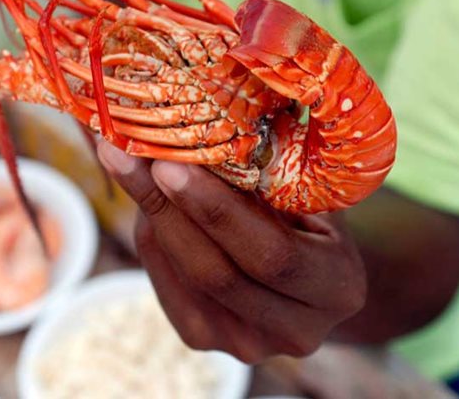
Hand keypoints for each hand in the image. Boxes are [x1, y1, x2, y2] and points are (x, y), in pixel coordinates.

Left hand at [96, 142, 367, 363]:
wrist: (314, 277)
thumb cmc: (316, 216)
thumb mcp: (313, 191)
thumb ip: (277, 169)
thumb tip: (211, 113)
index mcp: (337, 288)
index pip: (271, 255)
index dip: (217, 212)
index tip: (170, 162)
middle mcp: (296, 331)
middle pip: (217, 272)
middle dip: (167, 208)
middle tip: (127, 153)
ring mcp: (247, 344)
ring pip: (185, 276)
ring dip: (150, 215)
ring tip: (121, 159)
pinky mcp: (206, 339)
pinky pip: (167, 285)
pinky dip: (151, 237)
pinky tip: (141, 195)